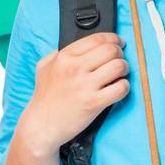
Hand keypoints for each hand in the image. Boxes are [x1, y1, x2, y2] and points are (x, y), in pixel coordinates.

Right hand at [22, 32, 129, 149]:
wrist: (40, 126)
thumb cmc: (43, 99)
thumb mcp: (44, 68)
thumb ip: (58, 54)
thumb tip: (76, 48)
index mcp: (65, 57)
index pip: (97, 39)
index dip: (113, 39)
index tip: (118, 43)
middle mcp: (75, 68)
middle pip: (111, 50)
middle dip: (120, 54)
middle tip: (120, 60)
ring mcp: (85, 86)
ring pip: (118, 66)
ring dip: (124, 69)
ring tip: (120, 75)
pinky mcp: (93, 103)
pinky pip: (120, 88)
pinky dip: (124, 87)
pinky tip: (118, 89)